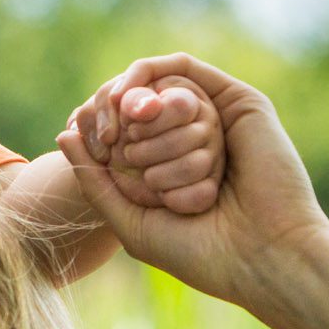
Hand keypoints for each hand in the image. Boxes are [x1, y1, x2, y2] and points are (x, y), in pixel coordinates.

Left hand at [58, 53, 328, 309]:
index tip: (76, 140)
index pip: (121, 136)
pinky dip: (153, 80)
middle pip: (135, 113)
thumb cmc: (200, 251)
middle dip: (115, 127)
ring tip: (141, 159)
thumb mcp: (130, 221)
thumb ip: (95, 180)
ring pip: (157, 92)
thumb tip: (64, 135)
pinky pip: (184, 70)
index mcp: (172, 173)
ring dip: (137, 118)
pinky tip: (137, 106)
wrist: (265, 258)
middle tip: (113, 151)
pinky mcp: (241, 102)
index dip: (94, 132)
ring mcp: (220, 121)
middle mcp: (196, 145)